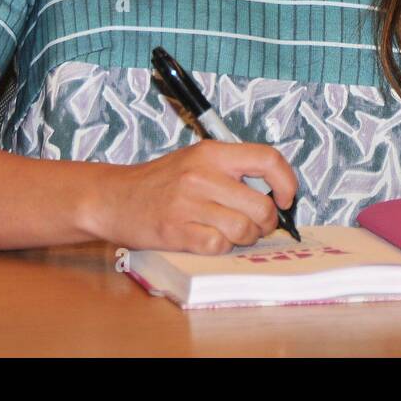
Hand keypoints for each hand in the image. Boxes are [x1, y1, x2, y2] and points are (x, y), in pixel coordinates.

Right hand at [91, 139, 299, 254]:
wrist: (114, 197)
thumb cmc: (160, 182)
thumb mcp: (196, 160)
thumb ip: (232, 169)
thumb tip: (274, 190)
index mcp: (212, 153)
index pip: (268, 159)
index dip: (286, 182)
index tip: (285, 198)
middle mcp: (202, 174)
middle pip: (261, 205)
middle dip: (265, 222)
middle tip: (254, 224)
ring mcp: (188, 203)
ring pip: (243, 229)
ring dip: (244, 237)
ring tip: (231, 232)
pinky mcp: (177, 230)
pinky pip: (219, 245)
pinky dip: (221, 247)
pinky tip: (209, 239)